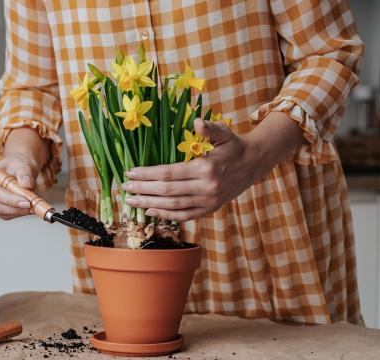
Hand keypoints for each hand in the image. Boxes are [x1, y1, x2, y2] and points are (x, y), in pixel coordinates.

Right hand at [0, 128, 47, 219]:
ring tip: (33, 206)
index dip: (11, 199)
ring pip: (2, 213)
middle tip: (32, 207)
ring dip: (18, 212)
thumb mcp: (22, 165)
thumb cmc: (18, 165)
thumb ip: (24, 174)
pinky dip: (18, 213)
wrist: (19, 170)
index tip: (27, 202)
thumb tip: (26, 185)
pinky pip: (6, 216)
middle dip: (15, 208)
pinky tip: (28, 208)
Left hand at [122, 113, 304, 220]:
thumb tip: (196, 122)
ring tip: (131, 201)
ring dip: (149, 204)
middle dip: (143, 190)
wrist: (254, 164)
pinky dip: (166, 215)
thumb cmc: (234, 146)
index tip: (130, 172)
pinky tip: (150, 210)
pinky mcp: (210, 209)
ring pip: (173, 206)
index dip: (147, 174)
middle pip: (167, 191)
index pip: (169, 173)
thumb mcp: (224, 132)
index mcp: (206, 168)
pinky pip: (184, 216)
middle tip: (125, 187)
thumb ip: (209, 128)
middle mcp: (206, 188)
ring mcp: (208, 201)